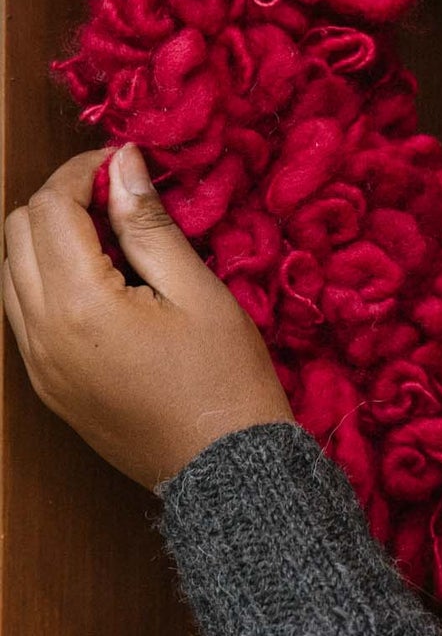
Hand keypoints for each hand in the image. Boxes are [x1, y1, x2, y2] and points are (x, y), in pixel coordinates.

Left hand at [2, 142, 296, 492]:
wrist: (225, 470)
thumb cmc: (225, 381)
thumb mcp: (198, 292)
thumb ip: (149, 225)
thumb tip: (123, 164)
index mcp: (78, 305)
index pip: (49, 208)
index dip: (83, 172)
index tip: (125, 165)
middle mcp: (41, 334)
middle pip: (16, 233)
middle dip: (59, 200)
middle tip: (118, 195)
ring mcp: (38, 365)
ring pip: (11, 272)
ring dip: (48, 239)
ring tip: (111, 238)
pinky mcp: (48, 386)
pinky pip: (25, 313)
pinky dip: (49, 280)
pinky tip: (102, 283)